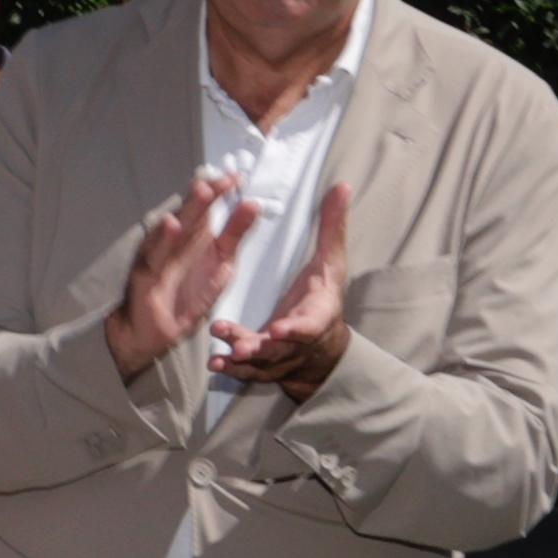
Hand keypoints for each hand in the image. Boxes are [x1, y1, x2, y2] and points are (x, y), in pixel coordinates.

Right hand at [103, 177, 248, 377]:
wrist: (153, 334)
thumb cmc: (185, 297)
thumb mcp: (221, 265)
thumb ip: (235, 234)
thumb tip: (254, 204)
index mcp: (193, 238)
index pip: (206, 210)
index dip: (219, 194)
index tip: (236, 178)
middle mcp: (173, 244)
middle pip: (188, 218)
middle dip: (202, 200)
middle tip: (216, 181)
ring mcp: (157, 260)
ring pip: (169, 236)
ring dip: (182, 218)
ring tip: (198, 197)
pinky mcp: (145, 280)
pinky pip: (155, 261)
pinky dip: (162, 244)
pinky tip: (170, 227)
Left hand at [211, 177, 352, 396]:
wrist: (323, 341)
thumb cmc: (324, 295)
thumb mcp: (332, 261)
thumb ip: (332, 227)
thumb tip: (342, 186)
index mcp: (317, 316)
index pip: (309, 324)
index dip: (296, 328)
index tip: (281, 328)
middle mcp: (298, 342)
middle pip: (280, 349)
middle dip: (261, 349)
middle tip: (241, 347)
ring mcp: (281, 357)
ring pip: (261, 364)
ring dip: (240, 361)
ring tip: (219, 357)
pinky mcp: (264, 365)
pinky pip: (248, 372)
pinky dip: (232, 371)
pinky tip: (214, 363)